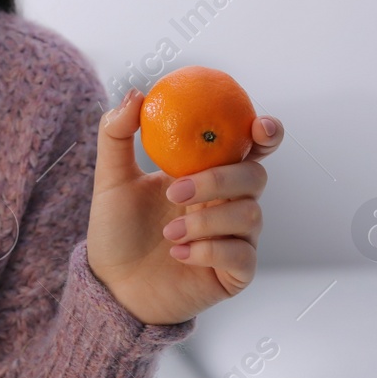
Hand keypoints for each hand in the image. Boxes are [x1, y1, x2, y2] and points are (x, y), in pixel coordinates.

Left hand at [85, 87, 281, 325]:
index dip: (266, 133)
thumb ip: (117, 134)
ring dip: (206, 221)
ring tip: (167, 234)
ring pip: (250, 215)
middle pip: (255, 176)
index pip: (249, 147)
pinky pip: (242, 255)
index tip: (258, 126)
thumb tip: (136, 94)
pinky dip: (209, 251)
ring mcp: (236, 237)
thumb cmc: (116, 229)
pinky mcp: (235, 272)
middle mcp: (228, 203)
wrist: (111, 283)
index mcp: (207, 174)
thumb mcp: (110, 179)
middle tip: (175, 192)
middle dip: (218, 180)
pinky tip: (177, 254)